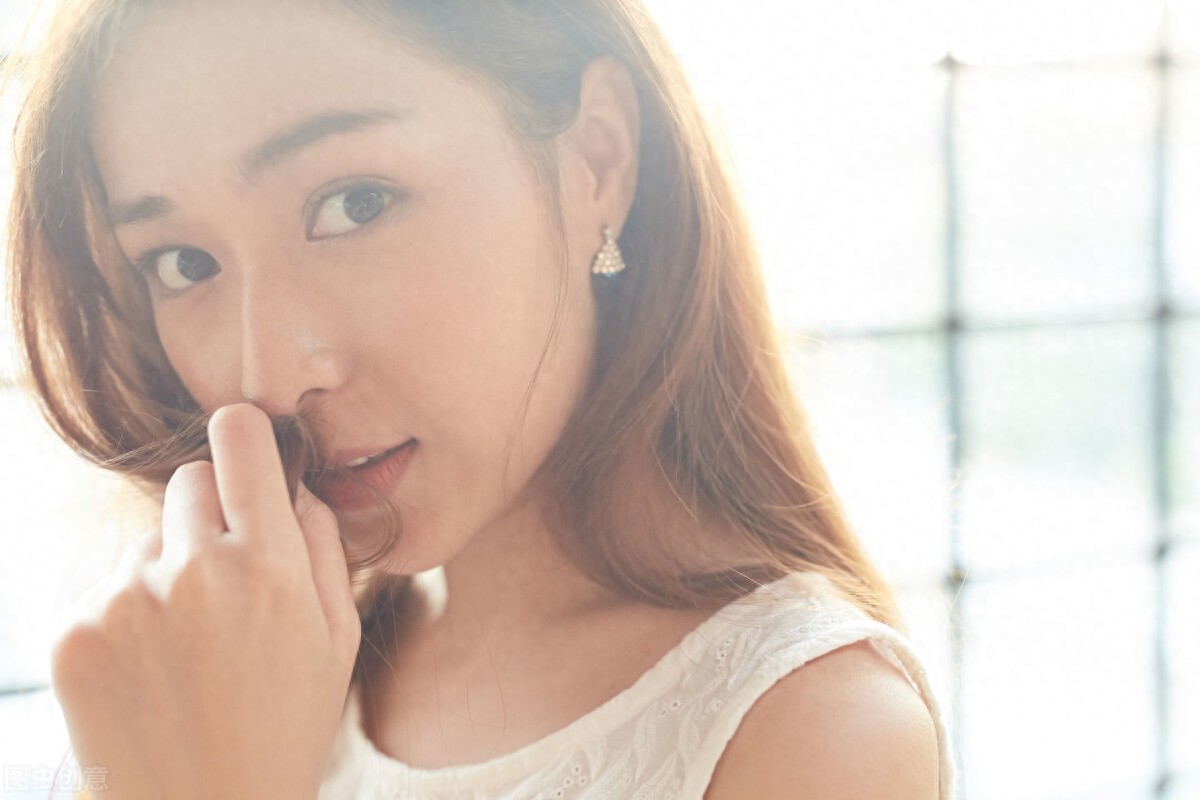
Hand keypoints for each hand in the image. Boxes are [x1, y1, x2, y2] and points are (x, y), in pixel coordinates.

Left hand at [50, 404, 360, 799]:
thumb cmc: (285, 727)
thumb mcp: (337, 639)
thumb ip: (325, 547)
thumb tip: (296, 484)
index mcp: (267, 564)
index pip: (239, 439)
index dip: (243, 434)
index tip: (242, 443)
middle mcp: (191, 568)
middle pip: (189, 480)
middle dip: (210, 513)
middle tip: (226, 579)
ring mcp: (124, 600)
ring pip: (147, 541)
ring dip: (166, 572)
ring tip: (188, 649)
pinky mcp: (73, 634)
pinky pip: (105, 588)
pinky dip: (125, 617)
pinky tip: (151, 672)